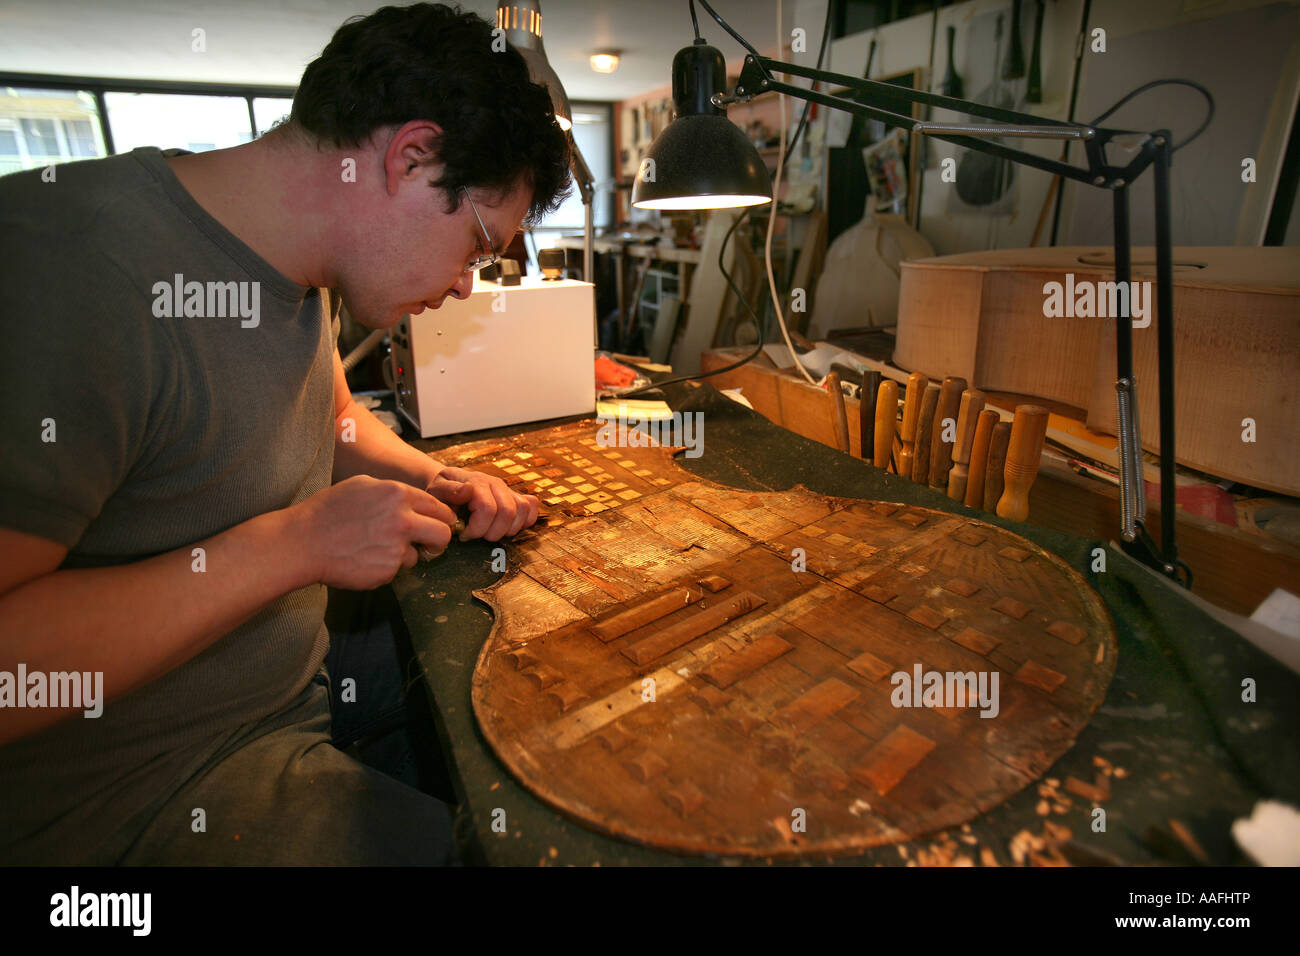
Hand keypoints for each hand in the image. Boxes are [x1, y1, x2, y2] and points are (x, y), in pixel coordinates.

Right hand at [293, 475, 457, 589]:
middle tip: (428, 544)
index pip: (439, 507)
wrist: (303, 542)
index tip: (436, 524)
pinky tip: (366, 558)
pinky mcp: (387, 570)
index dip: (440, 517)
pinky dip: (387, 567)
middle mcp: (402, 519)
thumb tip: (414, 500)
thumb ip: (392, 492)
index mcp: (398, 494)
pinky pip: (398, 569)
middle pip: (444, 534)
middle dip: (438, 540)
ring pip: (420, 555)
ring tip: (379, 549)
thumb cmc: (328, 511)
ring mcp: (396, 547)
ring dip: (407, 555)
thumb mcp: (362, 485)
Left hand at [427, 466, 538, 540]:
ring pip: (522, 511)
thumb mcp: (436, 490)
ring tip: (490, 532)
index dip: (477, 529)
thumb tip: (468, 490)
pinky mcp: (516, 496)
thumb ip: (448, 491)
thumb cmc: (441, 492)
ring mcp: (508, 490)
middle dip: (492, 533)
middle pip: (508, 512)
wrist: (449, 484)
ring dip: (508, 530)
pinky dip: (525, 521)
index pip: (488, 509)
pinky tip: (507, 528)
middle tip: (478, 536)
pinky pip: (531, 507)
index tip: (464, 535)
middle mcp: (496, 484)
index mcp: (477, 482)